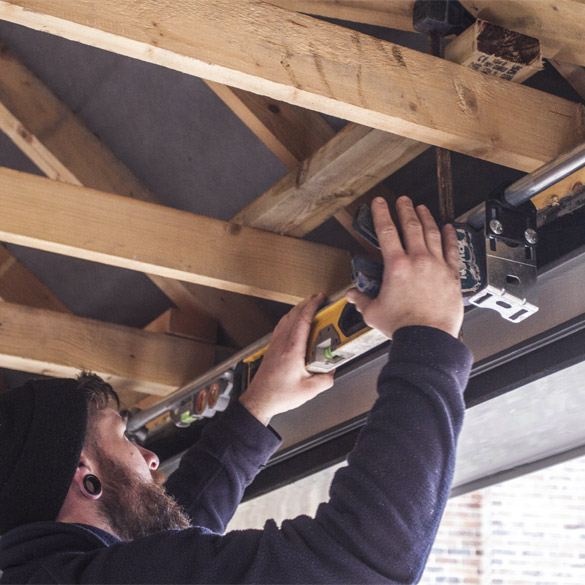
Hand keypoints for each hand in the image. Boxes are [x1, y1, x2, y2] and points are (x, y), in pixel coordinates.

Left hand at [239, 294, 334, 424]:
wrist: (259, 400)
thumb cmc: (278, 395)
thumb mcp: (309, 390)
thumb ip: (325, 380)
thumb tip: (332, 372)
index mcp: (292, 350)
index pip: (303, 320)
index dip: (312, 306)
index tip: (320, 299)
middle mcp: (282, 344)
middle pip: (293, 315)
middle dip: (306, 303)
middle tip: (317, 299)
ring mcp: (275, 345)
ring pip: (286, 319)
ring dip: (297, 310)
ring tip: (307, 306)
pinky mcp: (271, 349)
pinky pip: (281, 327)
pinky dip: (289, 319)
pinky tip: (293, 322)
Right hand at [346, 196, 462, 338]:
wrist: (427, 338)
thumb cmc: (403, 326)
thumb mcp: (374, 312)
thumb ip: (362, 300)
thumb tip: (353, 295)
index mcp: (396, 266)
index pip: (387, 232)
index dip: (382, 214)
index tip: (380, 203)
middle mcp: (418, 261)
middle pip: (411, 227)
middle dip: (405, 210)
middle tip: (402, 201)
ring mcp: (436, 266)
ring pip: (431, 233)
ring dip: (426, 218)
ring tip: (421, 208)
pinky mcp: (451, 275)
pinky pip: (451, 250)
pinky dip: (449, 236)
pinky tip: (447, 227)